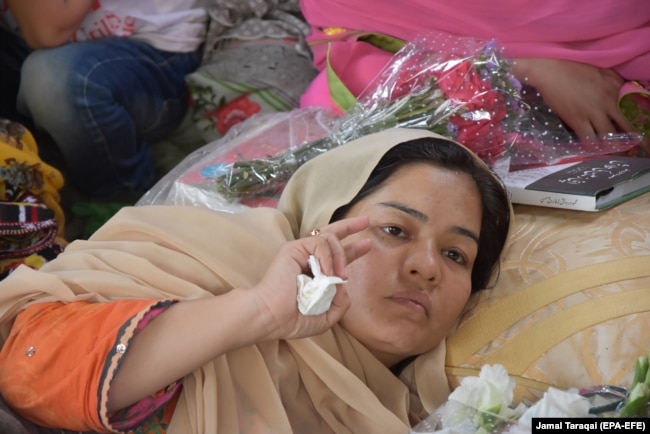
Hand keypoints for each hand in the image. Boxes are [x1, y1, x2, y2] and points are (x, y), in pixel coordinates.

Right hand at [252, 215, 371, 340]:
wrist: (272, 317)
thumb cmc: (294, 319)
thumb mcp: (327, 316)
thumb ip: (341, 303)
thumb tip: (343, 284)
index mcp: (315, 274)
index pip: (335, 256)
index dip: (351, 250)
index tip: (366, 244)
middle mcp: (308, 259)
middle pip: (331, 235)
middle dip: (350, 226)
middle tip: (366, 221)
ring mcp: (300, 252)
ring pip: (330, 239)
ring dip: (341, 255)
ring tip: (341, 275)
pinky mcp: (293, 248)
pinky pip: (319, 243)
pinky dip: (328, 257)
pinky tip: (327, 273)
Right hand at [512, 58, 635, 140]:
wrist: (551, 72)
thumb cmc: (575, 69)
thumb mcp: (604, 73)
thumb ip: (618, 85)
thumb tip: (628, 98)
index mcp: (618, 88)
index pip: (636, 109)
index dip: (642, 124)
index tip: (646, 135)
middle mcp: (610, 102)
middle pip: (628, 126)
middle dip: (637, 141)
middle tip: (644, 151)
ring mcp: (593, 112)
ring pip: (609, 137)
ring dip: (614, 147)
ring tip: (617, 154)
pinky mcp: (577, 121)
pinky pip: (589, 141)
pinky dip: (593, 149)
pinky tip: (595, 152)